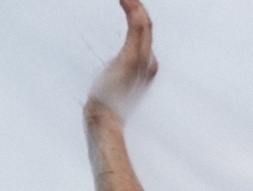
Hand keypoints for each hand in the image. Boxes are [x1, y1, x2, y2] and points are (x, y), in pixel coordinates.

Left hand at [86, 0, 157, 122]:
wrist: (103, 117)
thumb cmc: (105, 106)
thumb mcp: (114, 87)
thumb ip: (116, 78)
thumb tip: (109, 76)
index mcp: (147, 68)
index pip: (145, 38)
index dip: (139, 19)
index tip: (130, 6)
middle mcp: (148, 62)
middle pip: (147, 27)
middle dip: (139, 9)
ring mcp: (141, 59)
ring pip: (144, 24)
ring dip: (136, 6)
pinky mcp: (131, 57)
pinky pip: (136, 27)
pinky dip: (133, 10)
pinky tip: (126, 0)